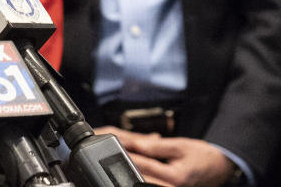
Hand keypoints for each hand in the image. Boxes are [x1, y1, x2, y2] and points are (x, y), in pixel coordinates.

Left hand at [95, 126, 235, 186]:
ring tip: (117, 158)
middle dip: (125, 163)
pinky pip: (150, 182)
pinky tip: (130, 167)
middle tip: (109, 153)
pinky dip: (141, 174)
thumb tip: (134, 145)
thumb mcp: (179, 145)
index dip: (126, 154)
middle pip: (141, 176)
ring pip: (143, 181)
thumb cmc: (200, 156)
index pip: (144, 165)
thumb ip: (155, 146)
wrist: (218, 168)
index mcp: (176, 177)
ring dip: (132, 169)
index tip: (112, 146)